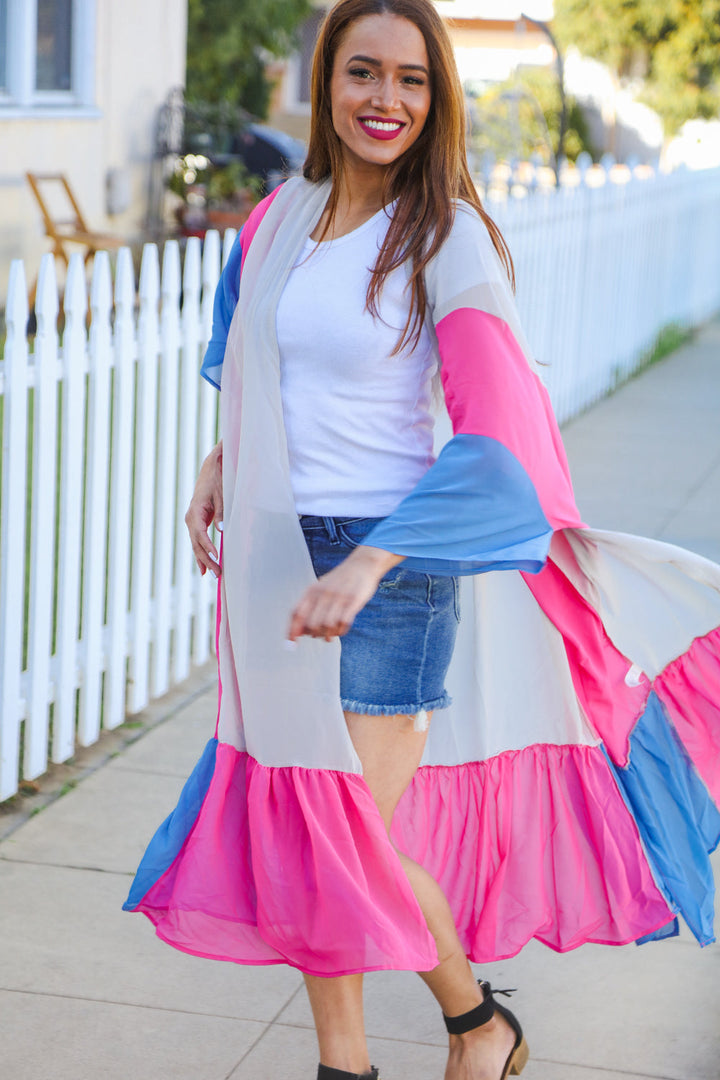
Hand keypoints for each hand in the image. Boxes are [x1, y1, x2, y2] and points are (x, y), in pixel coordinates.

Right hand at [185, 441, 222, 577]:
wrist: (211, 470)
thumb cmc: (217, 482)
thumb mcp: (221, 495)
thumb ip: (222, 513)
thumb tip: (222, 530)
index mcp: (195, 511)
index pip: (200, 534)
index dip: (208, 547)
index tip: (216, 557)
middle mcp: (190, 518)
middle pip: (196, 543)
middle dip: (206, 559)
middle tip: (217, 573)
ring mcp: (192, 522)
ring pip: (195, 545)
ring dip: (203, 560)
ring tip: (211, 575)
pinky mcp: (197, 523)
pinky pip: (197, 541)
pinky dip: (201, 553)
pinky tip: (204, 567)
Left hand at [288, 545, 403, 641]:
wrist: (362, 564)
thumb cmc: (339, 580)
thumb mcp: (320, 588)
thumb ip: (309, 607)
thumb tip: (300, 632)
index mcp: (312, 590)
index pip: (296, 614)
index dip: (292, 631)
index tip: (291, 645)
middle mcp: (323, 594)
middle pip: (311, 624)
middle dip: (314, 634)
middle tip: (319, 636)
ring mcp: (339, 597)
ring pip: (327, 625)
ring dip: (328, 635)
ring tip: (330, 637)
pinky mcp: (354, 601)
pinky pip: (344, 622)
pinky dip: (341, 631)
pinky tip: (341, 630)